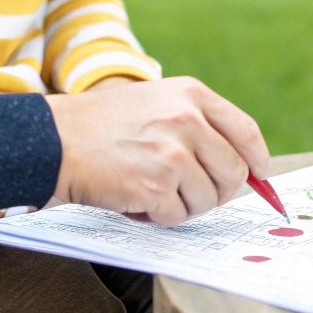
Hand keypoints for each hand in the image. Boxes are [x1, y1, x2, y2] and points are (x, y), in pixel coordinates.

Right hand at [45, 75, 269, 226]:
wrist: (55, 139)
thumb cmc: (104, 126)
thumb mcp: (157, 103)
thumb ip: (198, 124)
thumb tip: (244, 165)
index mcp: (192, 95)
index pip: (246, 133)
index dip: (256, 161)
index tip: (256, 176)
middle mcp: (187, 120)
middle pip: (233, 174)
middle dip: (215, 192)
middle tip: (186, 193)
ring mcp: (173, 153)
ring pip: (207, 200)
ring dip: (182, 205)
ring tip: (150, 190)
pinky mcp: (155, 184)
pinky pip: (176, 216)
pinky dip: (157, 217)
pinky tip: (134, 199)